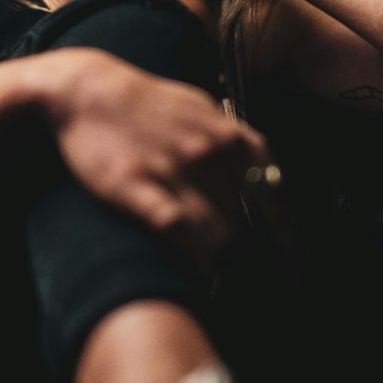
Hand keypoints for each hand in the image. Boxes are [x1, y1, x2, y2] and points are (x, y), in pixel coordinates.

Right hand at [44, 48, 274, 269]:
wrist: (88, 91)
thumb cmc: (148, 103)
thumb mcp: (202, 109)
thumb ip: (234, 140)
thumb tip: (264, 173)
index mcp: (230, 137)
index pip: (276, 193)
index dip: (288, 232)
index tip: (293, 261)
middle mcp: (209, 153)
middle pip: (253, 220)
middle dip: (264, 257)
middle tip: (267, 285)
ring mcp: (174, 170)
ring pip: (221, 231)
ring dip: (234, 266)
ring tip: (239, 291)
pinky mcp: (136, 187)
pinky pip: (177, 230)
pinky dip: (197, 259)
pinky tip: (206, 279)